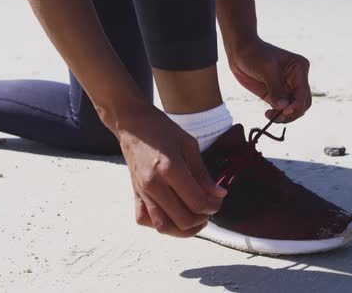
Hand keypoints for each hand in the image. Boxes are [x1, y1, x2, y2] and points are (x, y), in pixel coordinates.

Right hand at [115, 103, 226, 237]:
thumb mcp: (189, 145)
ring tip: (196, 218)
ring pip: (164, 227)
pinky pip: (145, 220)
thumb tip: (219, 194)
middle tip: (210, 208)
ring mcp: (142, 192)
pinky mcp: (135, 194)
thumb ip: (203, 174)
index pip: (197, 202)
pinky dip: (161, 224)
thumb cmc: (162, 129)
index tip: (219, 200)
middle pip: (183, 220)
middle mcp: (154, 185)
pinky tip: (173, 215)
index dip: (213, 206)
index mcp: (170, 169)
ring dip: (184, 229)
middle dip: (202, 219)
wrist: (132, 123)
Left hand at [227, 38, 311, 122]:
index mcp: (300, 69)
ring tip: (271, 116)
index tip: (285, 111)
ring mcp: (287, 88)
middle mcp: (297, 79)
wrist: (239, 51)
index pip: (303, 92)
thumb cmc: (254, 54)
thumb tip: (283, 108)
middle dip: (292, 113)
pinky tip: (268, 114)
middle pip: (302, 103)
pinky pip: (282, 110)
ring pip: (294, 109)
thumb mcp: (267, 69)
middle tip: (278, 117)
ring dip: (285, 116)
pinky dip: (278, 115)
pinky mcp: (276, 94)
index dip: (297, 105)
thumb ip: (276, 89)